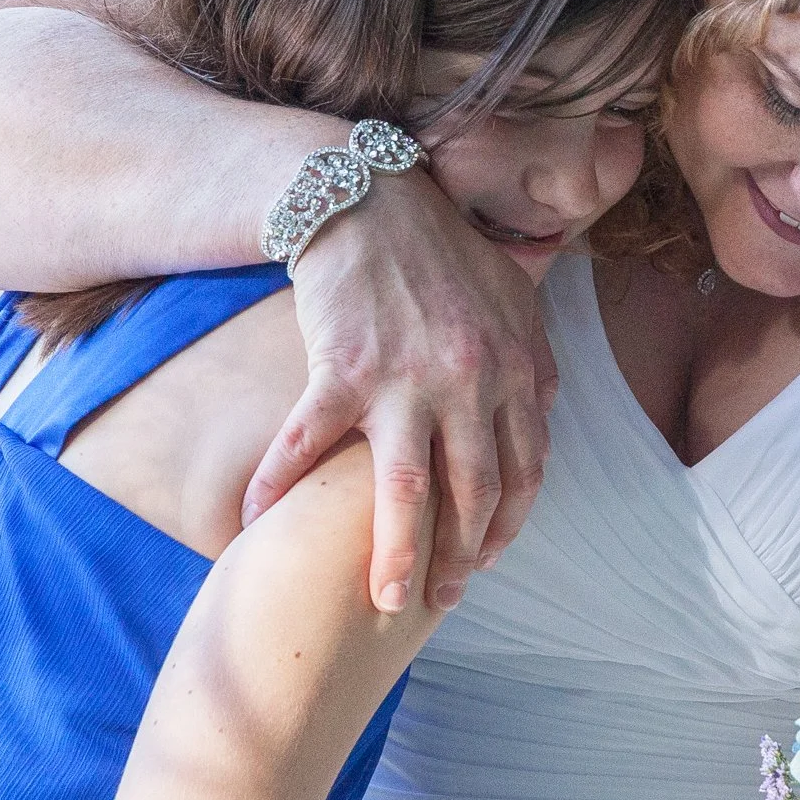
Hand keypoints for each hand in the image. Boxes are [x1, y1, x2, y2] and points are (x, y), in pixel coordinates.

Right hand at [242, 171, 557, 613]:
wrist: (371, 199)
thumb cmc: (441, 249)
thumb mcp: (513, 298)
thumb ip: (532, 361)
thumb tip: (543, 415)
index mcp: (515, 369)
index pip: (526, 472)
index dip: (508, 525)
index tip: (487, 558)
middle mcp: (471, 382)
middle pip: (473, 494)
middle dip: (460, 558)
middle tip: (442, 598)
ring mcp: (407, 379)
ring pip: (405, 491)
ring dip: (395, 555)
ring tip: (383, 600)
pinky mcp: (342, 368)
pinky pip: (308, 444)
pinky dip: (280, 487)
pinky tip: (257, 524)